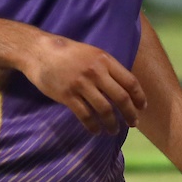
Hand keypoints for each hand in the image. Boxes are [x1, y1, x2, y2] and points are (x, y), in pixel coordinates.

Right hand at [21, 33, 146, 133]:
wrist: (39, 51)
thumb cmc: (67, 52)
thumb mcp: (92, 53)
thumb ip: (107, 67)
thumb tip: (123, 86)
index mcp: (105, 59)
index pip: (130, 81)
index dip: (139, 97)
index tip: (142, 107)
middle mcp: (96, 72)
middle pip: (121, 98)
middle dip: (130, 114)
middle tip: (133, 123)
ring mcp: (81, 84)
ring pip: (105, 110)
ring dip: (112, 124)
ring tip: (113, 130)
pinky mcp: (67, 95)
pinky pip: (86, 116)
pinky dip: (93, 126)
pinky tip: (96, 131)